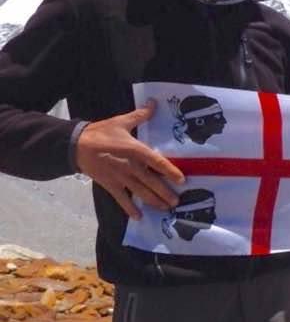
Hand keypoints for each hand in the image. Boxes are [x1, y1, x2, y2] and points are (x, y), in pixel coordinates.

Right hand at [75, 100, 184, 219]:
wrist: (75, 145)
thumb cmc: (101, 133)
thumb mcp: (121, 122)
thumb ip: (140, 115)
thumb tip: (154, 103)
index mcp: (135, 150)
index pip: (157, 162)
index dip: (170, 172)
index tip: (181, 180)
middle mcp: (130, 166)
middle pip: (151, 182)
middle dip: (165, 193)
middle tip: (176, 202)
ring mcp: (120, 178)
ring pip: (140, 192)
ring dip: (153, 201)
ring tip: (165, 208)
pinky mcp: (110, 185)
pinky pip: (122, 199)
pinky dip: (130, 209)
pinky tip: (138, 217)